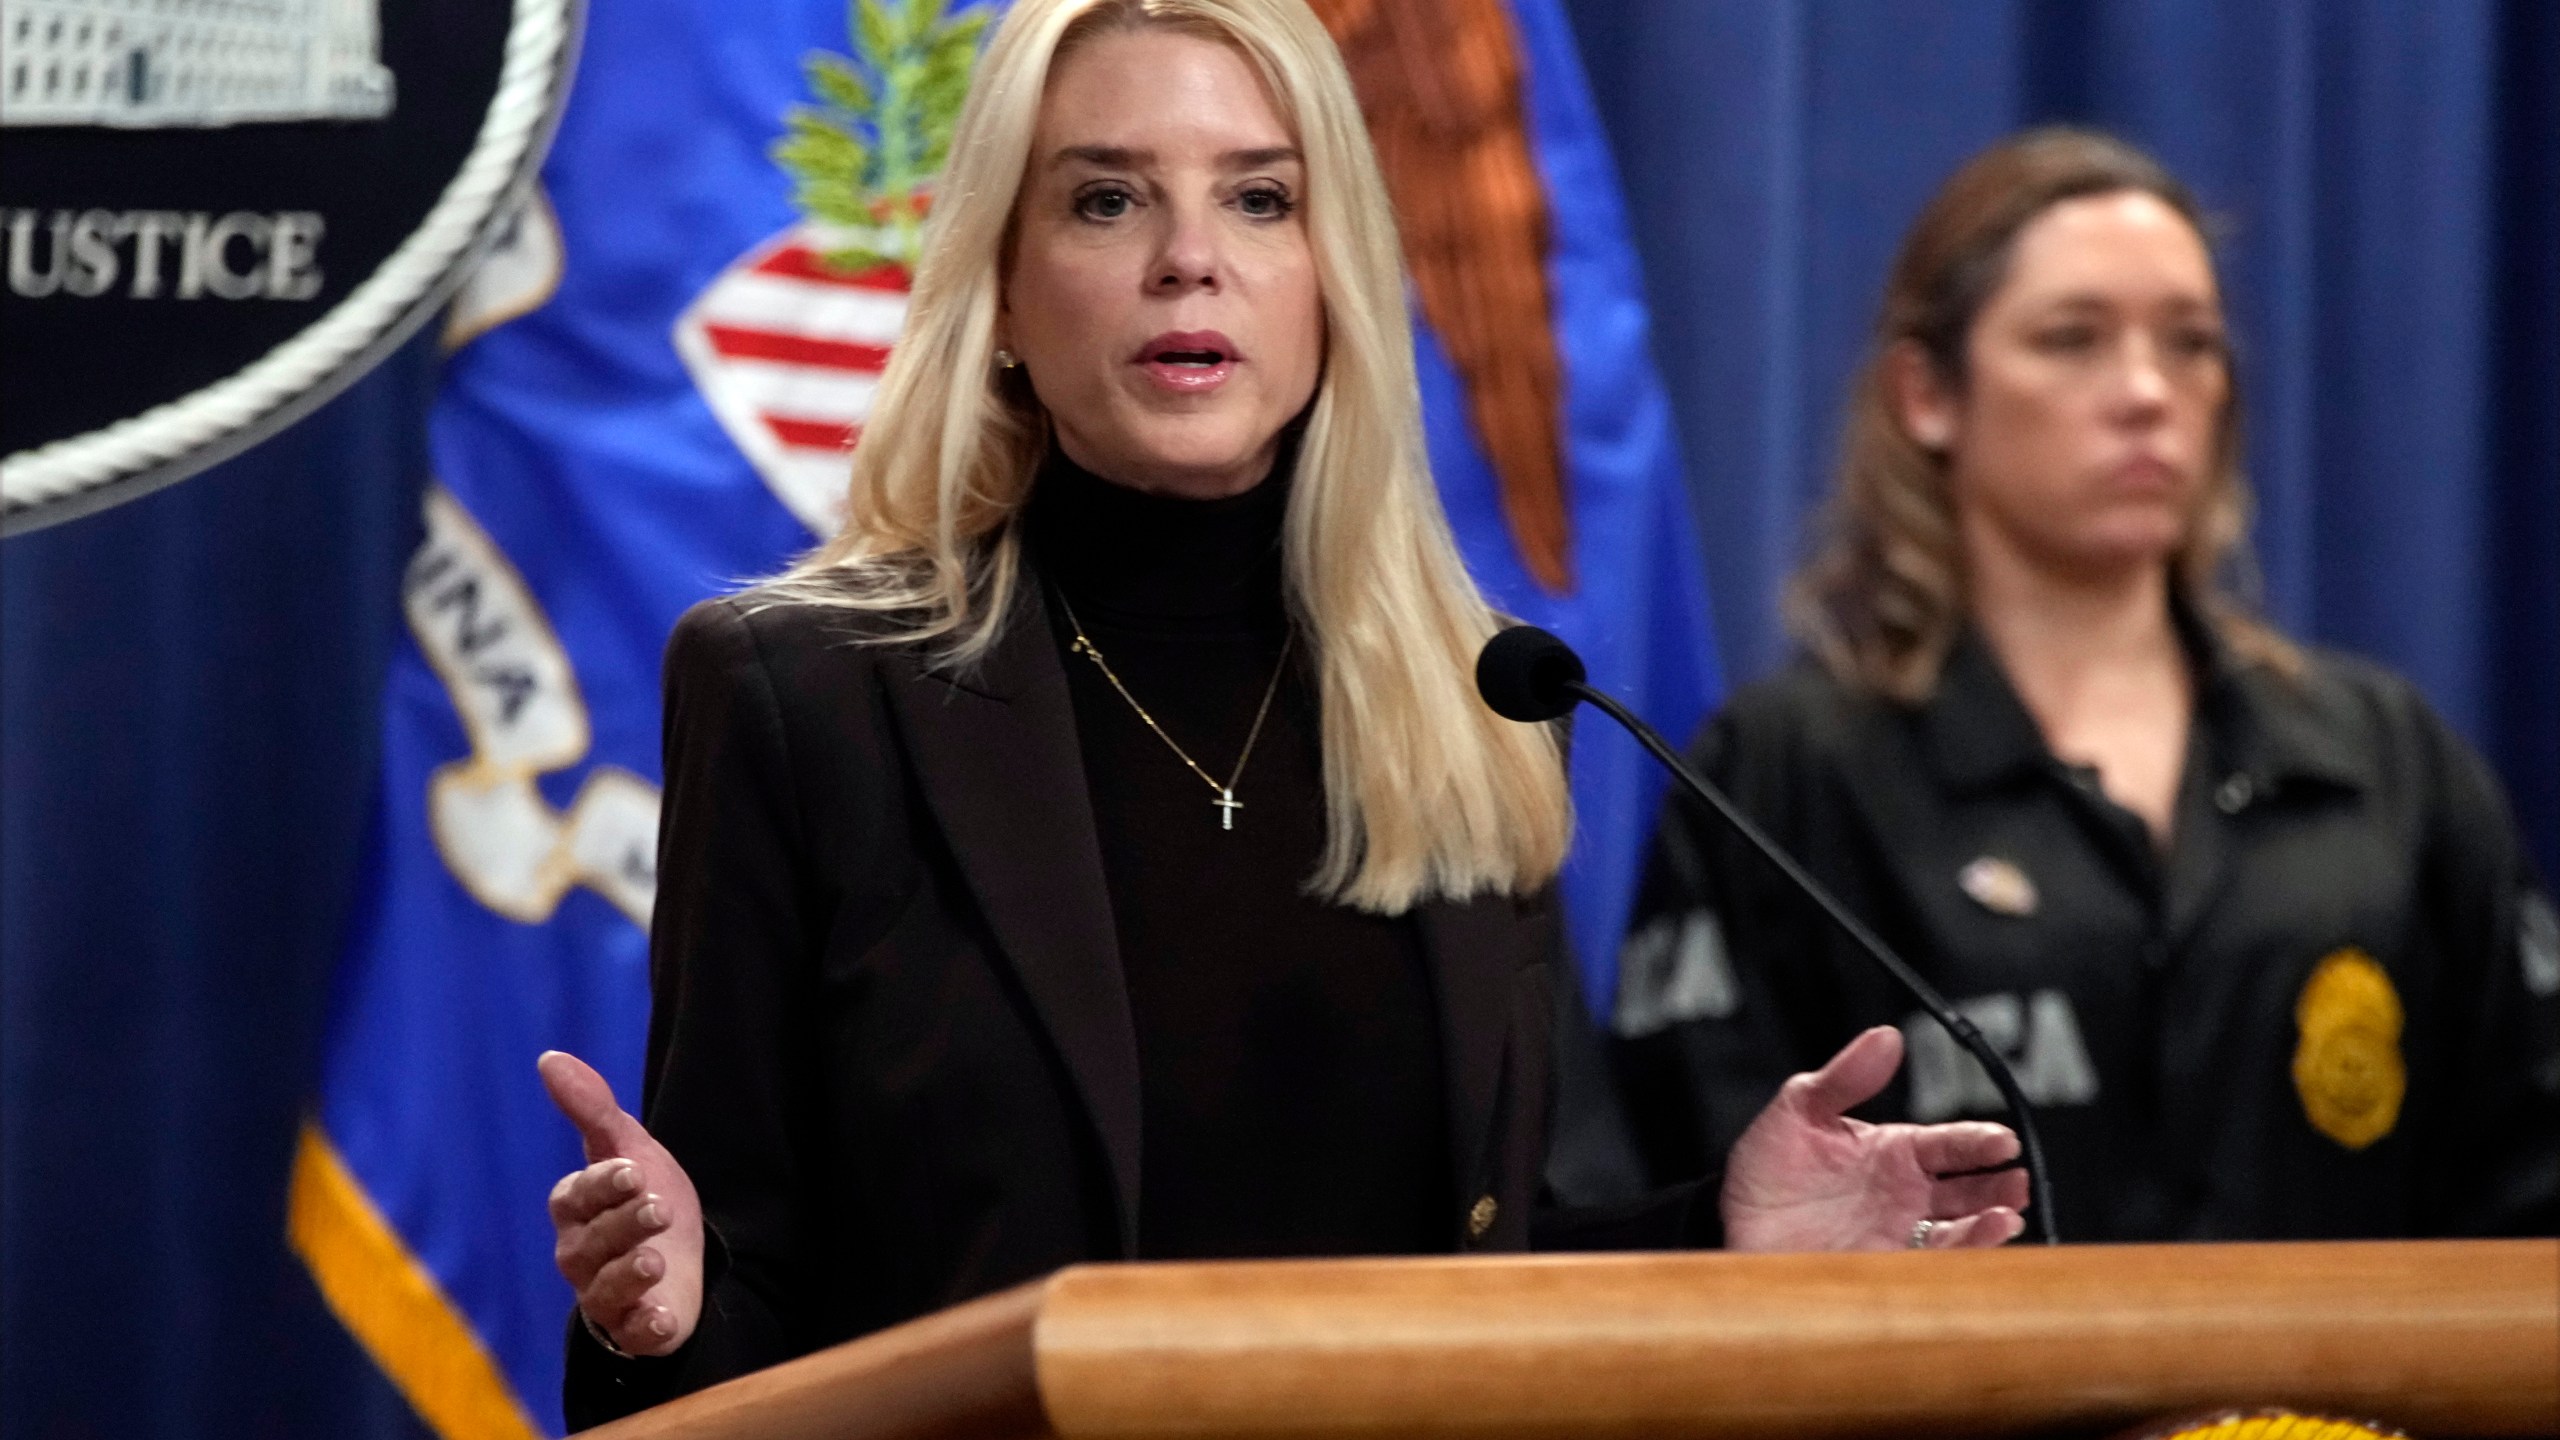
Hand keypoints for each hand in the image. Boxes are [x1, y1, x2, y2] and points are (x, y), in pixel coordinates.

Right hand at [539, 1050, 703, 1355]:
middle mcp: (580, 1256)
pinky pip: (632, 1335)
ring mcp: (605, 1297)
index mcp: (575, 1211)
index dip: (603, 1185)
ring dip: (630, 1274)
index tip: (633, 1171)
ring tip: (655, 1259)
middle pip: (591, 1244)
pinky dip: (646, 1328)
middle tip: (658, 1209)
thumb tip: (549, 1058)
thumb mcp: (627, 1149)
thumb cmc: (645, 1197)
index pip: (576, 1198)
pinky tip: (662, 1317)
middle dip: (625, 1225)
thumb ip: (591, 1108)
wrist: (688, 1257)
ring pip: (606, 1289)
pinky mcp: (634, 1330)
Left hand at [1719, 1025, 2029, 1251]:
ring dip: (1988, 1224)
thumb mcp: (1798, 1110)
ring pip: (1961, 1229)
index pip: (1949, 1143)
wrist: (1732, 1226)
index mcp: (1892, 1151)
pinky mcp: (1887, 1269)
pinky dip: (1960, 1258)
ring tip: (2005, 1216)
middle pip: (1969, 1189)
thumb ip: (1844, 1078)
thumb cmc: (1766, 1169)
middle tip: (2016, 1181)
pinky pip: (1933, 1266)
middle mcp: (1904, 1193)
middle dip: (1999, 1185)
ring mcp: (1899, 1233)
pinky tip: (1974, 1247)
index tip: (2004, 1141)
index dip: (1979, 1142)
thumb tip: (1886, 1036)